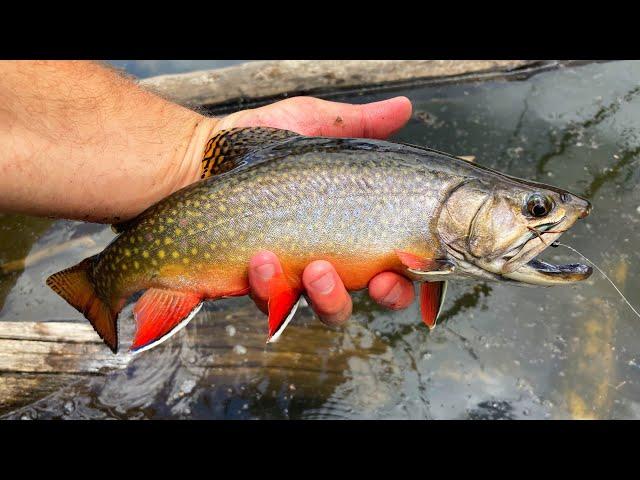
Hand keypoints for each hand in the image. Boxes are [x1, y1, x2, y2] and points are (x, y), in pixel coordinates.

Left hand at [213, 96, 415, 325]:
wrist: (199, 157)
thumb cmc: (260, 142)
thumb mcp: (315, 125)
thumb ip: (363, 123)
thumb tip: (403, 107)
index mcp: (350, 229)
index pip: (393, 266)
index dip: (405, 278)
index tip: (405, 268)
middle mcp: (327, 259)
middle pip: (367, 296)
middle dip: (379, 296)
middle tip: (374, 279)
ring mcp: (291, 276)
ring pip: (325, 308)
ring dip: (328, 296)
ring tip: (314, 267)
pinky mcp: (254, 284)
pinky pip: (270, 303)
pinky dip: (270, 287)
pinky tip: (261, 259)